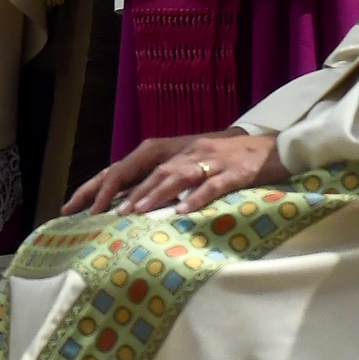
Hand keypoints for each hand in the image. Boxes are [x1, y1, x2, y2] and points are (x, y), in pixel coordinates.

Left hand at [115, 132, 284, 214]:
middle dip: (127, 191)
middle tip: (105, 212)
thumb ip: (168, 176)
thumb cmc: (231, 158)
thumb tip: (132, 200)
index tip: (82, 204)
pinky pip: (214, 185)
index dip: (104, 182)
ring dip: (156, 193)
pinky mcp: (237, 172)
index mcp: (177, 148)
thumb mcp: (196, 161)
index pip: (132, 163)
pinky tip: (184, 211)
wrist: (276, 146)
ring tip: (137, 211)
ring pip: (178, 175)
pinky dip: (197, 197)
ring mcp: (213, 160)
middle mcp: (190, 150)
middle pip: (152, 169)